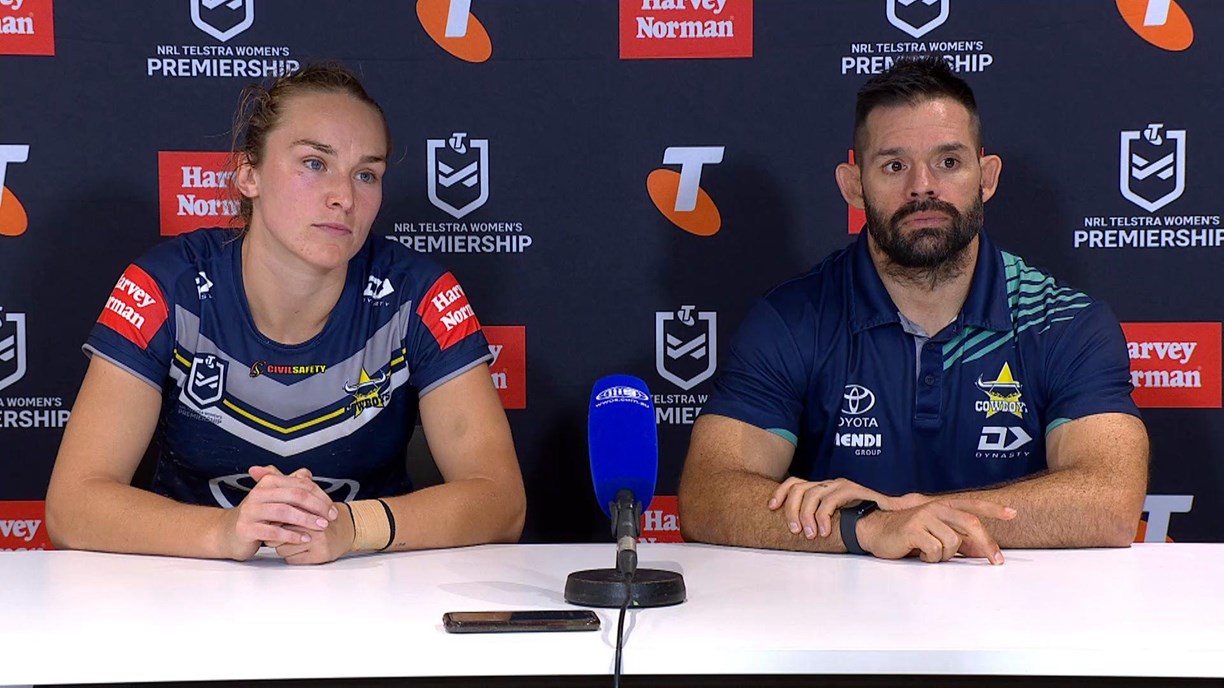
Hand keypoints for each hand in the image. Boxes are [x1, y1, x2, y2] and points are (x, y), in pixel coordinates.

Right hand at [217, 466, 337, 559]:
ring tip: (321, 527)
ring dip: (307, 520)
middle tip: (331, 518)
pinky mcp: (246, 528)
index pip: (301, 484)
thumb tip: (307, 473)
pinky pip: (273, 531)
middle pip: (295, 495)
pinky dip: (292, 535)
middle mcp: (259, 493)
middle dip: (317, 507)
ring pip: (285, 511)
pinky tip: (304, 539)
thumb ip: (289, 484)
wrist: (228, 533)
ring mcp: (251, 510)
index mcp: (269, 482)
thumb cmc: (256, 515)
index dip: (320, 496)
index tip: (332, 509)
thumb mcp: (273, 496)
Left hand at [275, 502, 354, 564]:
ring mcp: (318, 541)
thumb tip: (259, 491)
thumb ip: (285, 500)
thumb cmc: (321, 517)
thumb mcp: (305, 501)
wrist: (346, 529)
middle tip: (285, 533)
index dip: (273, 523)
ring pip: (282, 550)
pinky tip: (302, 549)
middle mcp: (314, 525)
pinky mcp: (320, 555)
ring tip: (296, 541)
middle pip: (277, 536)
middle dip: (277, 536)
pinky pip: (292, 559)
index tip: (274, 524)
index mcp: (308, 509)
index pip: (278, 519)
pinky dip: (292, 556)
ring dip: (284, 548)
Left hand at [768, 477, 924, 538]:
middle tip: (794, 531)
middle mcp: (829, 483)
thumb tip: (796, 531)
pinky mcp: (852, 489)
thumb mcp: (833, 520)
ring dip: (806, 516)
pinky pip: (830, 500)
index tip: (771, 508)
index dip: (779, 493)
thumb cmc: (861, 522)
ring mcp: (840, 485)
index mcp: (822, 489)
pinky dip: (823, 516)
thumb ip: (817, 521)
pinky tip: (825, 530)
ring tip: (810, 534)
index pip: (794, 483)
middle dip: (791, 510)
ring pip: (811, 494)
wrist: (890, 517)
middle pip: (798, 488)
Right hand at [857, 498, 1017, 563]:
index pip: (972, 505)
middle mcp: (935, 507)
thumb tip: (980, 551)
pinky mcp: (913, 529)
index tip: (1013, 514)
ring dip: (945, 555)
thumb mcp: (934, 534)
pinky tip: (919, 554)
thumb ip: (957, 539)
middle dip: (986, 545)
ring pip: (953, 543)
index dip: (993, 508)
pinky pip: (935, 550)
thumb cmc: (905, 533)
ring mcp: (924, 516)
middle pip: (971, 524)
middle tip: (996, 561)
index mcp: (942, 506)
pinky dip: (930, 558)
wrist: (873, 530)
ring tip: (930, 553)